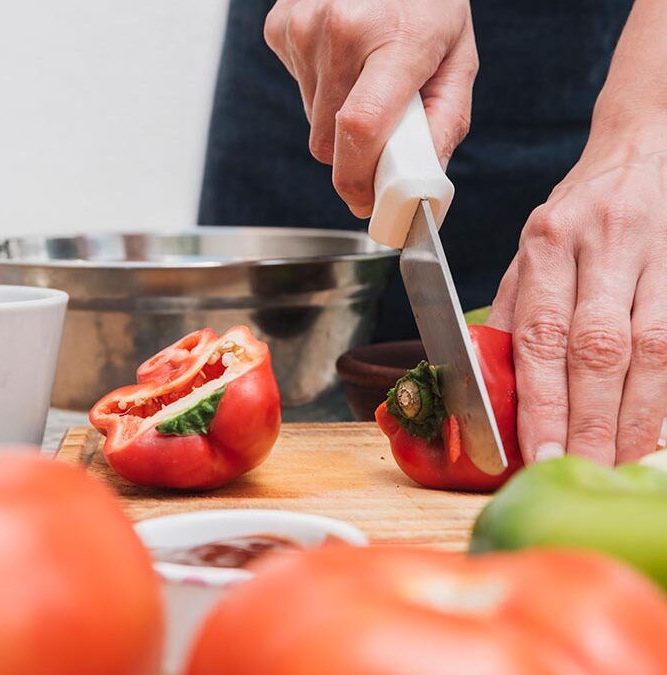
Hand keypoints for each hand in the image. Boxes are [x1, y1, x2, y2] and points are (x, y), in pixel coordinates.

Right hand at [263, 0, 477, 215]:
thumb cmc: (426, 0)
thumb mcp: (458, 56)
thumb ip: (445, 124)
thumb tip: (422, 185)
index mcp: (397, 39)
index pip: (360, 129)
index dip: (357, 179)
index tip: (366, 202)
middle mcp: (342, 30)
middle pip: (328, 140)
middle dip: (353, 150)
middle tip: (383, 125)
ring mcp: (304, 27)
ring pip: (312, 119)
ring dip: (337, 113)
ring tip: (365, 72)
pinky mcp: (281, 28)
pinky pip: (297, 88)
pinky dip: (320, 85)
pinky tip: (342, 55)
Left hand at [488, 122, 666, 465]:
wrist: (644, 150)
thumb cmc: (578, 214)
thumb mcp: (532, 251)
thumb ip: (516, 313)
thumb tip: (492, 387)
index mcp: (547, 241)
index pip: (541, 334)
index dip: (542, 401)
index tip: (537, 453)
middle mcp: (602, 244)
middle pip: (598, 347)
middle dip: (590, 420)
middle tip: (581, 471)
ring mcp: (658, 253)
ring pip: (654, 347)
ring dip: (638, 415)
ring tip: (621, 461)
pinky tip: (655, 426)